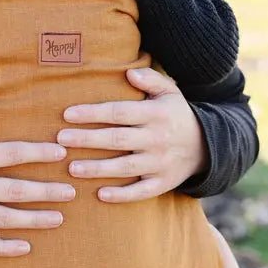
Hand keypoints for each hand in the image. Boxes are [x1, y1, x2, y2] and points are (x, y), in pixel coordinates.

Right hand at [0, 104, 74, 255]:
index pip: (8, 154)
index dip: (36, 153)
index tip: (60, 153)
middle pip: (13, 190)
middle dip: (46, 191)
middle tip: (72, 191)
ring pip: (3, 219)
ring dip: (33, 219)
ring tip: (59, 217)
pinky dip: (4, 248)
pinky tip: (26, 247)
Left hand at [57, 67, 207, 202]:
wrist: (207, 146)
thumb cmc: (175, 115)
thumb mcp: (169, 92)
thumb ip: (150, 79)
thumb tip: (129, 72)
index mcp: (155, 114)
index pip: (119, 112)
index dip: (93, 113)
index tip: (68, 114)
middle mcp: (157, 139)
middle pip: (117, 139)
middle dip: (88, 140)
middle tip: (60, 139)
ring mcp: (160, 163)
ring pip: (125, 167)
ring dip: (98, 168)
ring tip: (72, 168)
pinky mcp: (162, 184)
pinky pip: (141, 192)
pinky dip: (122, 195)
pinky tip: (100, 195)